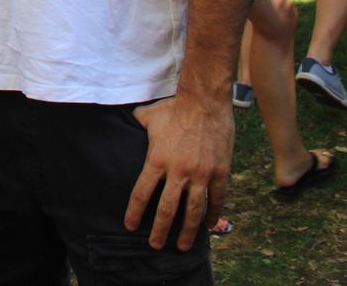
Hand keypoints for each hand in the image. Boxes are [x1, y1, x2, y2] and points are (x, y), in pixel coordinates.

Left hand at [123, 93, 232, 249]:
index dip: (134, 212)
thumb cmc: (174, 108)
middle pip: (166, 209)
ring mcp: (201, 173)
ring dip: (188, 231)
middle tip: (155, 245)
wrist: (204, 101)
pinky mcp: (220, 172)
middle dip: (160, 230)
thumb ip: (137, 125)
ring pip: (193, 210)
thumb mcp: (148, 116)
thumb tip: (126, 121)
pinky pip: (217, 200)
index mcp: (156, 159)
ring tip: (183, 246)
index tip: (131, 226)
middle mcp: (178, 170)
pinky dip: (213, 215)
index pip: (141, 193)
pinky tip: (209, 226)